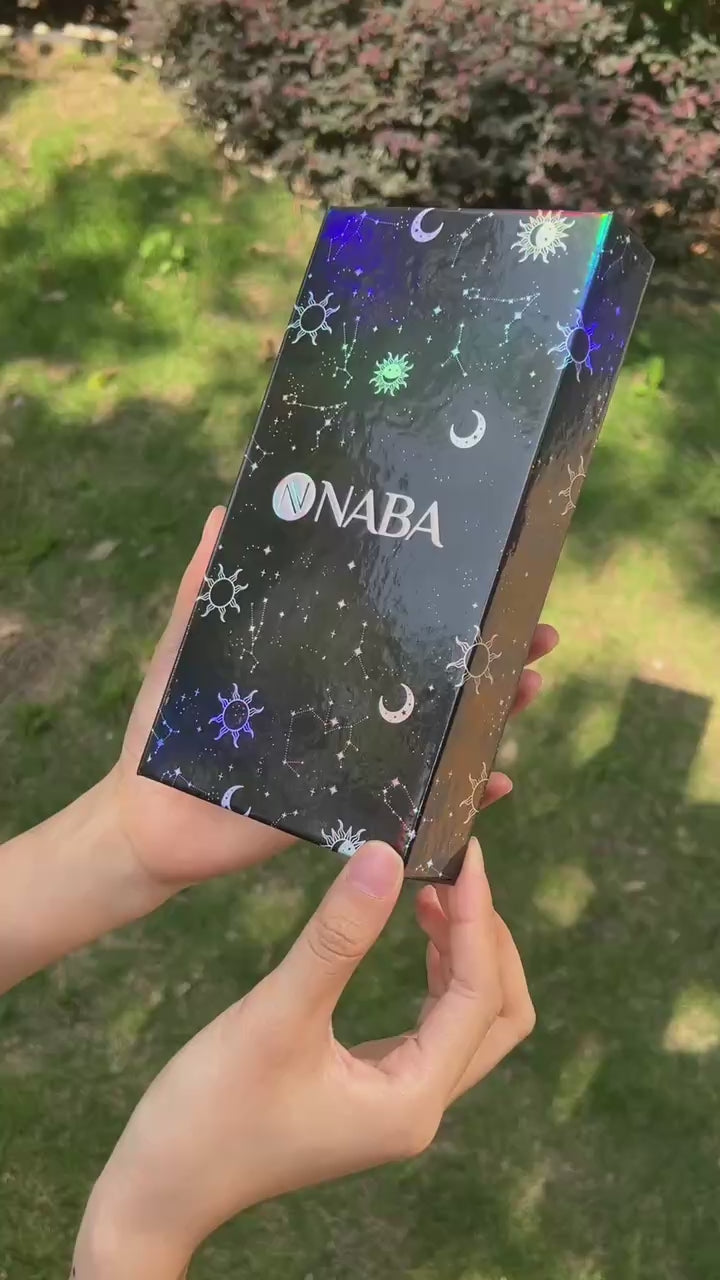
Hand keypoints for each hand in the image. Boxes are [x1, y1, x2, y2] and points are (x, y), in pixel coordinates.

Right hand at [74, 838, 533, 1277]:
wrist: (160, 1187)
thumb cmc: (211, 1110)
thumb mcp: (277, 1013)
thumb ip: (336, 936)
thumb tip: (385, 856)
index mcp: (412, 1100)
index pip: (479, 996)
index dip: (476, 918)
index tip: (463, 853)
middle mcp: (419, 1107)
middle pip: (499, 1015)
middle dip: (487, 939)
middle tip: (454, 871)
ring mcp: (398, 1101)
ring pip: (469, 1020)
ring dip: (464, 952)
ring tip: (432, 887)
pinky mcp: (373, 1088)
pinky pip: (433, 1025)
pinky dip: (437, 972)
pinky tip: (414, 930)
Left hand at [111, 507, 558, 890]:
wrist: (148, 818)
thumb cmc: (166, 728)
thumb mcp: (189, 646)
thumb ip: (205, 587)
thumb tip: (227, 510)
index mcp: (322, 668)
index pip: (397, 631)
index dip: (447, 609)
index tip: (494, 580)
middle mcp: (350, 711)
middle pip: (436, 680)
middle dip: (493, 658)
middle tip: (538, 636)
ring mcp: (357, 763)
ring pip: (440, 737)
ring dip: (492, 716)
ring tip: (529, 690)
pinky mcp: (352, 813)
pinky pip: (416, 805)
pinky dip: (460, 798)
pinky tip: (495, 784)